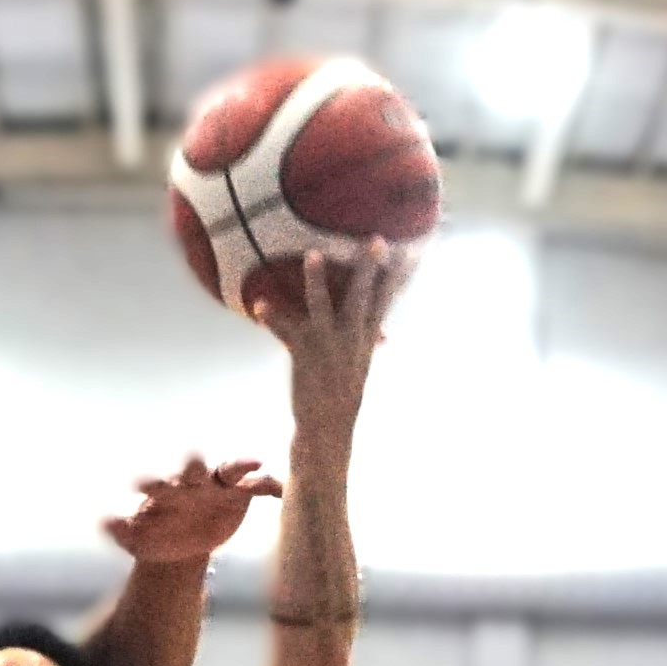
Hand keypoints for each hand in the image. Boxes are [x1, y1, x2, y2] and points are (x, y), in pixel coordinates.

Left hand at [103, 451, 278, 569]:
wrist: (179, 546)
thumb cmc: (153, 535)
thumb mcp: (135, 539)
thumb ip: (120, 530)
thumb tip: (103, 521)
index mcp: (165, 490)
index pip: (158, 482)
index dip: (151, 482)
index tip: (140, 484)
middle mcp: (193, 481)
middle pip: (194, 468)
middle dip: (194, 466)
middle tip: (195, 467)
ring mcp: (219, 485)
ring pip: (231, 468)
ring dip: (241, 464)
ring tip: (253, 461)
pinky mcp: (241, 495)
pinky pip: (259, 485)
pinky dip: (271, 485)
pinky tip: (282, 490)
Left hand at [248, 238, 410, 404]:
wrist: (328, 426)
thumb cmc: (344, 395)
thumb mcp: (363, 366)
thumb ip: (368, 342)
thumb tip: (383, 334)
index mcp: (365, 338)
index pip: (386, 301)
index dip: (396, 276)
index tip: (408, 251)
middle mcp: (350, 337)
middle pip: (362, 296)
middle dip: (367, 267)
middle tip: (374, 239)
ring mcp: (326, 343)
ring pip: (322, 305)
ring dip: (317, 279)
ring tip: (313, 253)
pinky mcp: (303, 352)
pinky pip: (285, 330)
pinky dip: (272, 317)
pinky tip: (259, 304)